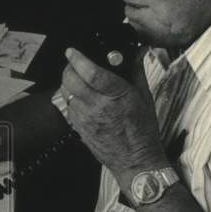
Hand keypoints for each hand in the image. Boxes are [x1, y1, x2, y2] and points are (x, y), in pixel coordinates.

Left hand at [60, 48, 168, 186]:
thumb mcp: (145, 97)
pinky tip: (80, 96)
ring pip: (66, 92)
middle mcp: (98, 108)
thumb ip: (136, 72)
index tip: (73, 50)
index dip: (79, 59)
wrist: (135, 161)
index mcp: (117, 97)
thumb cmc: (142, 130)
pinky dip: (70, 97)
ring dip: (68, 82)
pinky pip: (68, 106)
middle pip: (71, 81)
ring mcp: (85, 119)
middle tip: (74, 62)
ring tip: (77, 77)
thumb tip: (136, 52)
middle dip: (69, 67)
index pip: (91, 74)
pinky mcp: (78, 128)